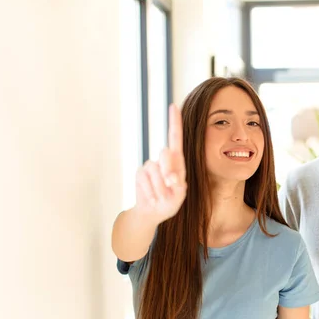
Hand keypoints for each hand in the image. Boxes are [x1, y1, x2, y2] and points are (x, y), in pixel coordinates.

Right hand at [134, 104, 186, 223]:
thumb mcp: (178, 196)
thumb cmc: (169, 202)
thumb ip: (177, 185)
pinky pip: (143, 179)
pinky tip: (152, 197)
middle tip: (170, 186)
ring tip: (160, 196)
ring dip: (158, 187)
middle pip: (165, 154)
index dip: (174, 122)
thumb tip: (170, 179)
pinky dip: (149, 191)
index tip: (173, 106)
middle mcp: (163, 160)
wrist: (151, 212)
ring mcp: (150, 166)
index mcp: (178, 162)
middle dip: (168, 170)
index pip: (175, 138)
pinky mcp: (140, 173)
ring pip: (153, 170)